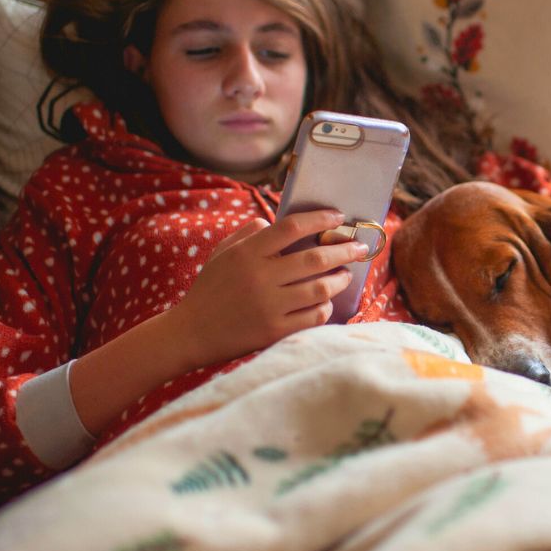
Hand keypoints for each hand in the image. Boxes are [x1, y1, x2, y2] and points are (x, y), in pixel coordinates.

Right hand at [167, 209, 367, 368]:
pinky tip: (327, 302)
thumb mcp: (222, 253)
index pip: (291, 227)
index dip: (319, 219)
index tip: (338, 217)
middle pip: (315, 258)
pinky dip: (326, 308)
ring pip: (320, 289)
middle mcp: (260, 277)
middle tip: (359, 248)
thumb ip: (248, 233)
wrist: (190, 333)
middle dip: (344, 250)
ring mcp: (269, 306)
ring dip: (340, 280)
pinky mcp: (274, 331)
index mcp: (247, 253)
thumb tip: (273, 220)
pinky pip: (313, 317)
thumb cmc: (209, 289)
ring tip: (346, 275)